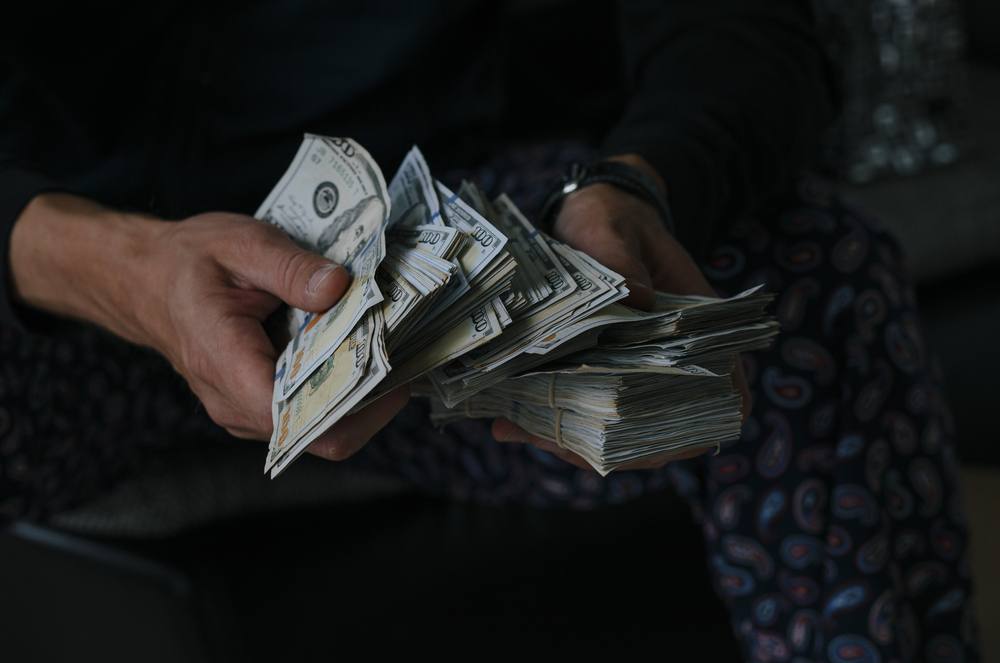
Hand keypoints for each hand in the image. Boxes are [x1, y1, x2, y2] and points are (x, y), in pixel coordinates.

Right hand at [10, 193, 408, 457]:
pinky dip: (336, 386)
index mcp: (229, 366)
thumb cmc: (188, 262)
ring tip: (383, 347)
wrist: (145, 279)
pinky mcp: (255, 403)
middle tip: (401, 352)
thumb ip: (291, 268)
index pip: (302, 422)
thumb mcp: (241, 243)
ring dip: (355, 394)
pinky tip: (354, 349)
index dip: (357, 408)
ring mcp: (244, 410)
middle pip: (320, 434)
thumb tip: (340, 289)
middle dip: (368, 398)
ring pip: (316, 427)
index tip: (394, 371)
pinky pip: (305, 411)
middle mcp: (236, 404)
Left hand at [490, 155, 750, 471]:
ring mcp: (633, 372)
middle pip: (660, 431)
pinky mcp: (598, 373)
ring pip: (616, 432)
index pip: (722, 398)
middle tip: (549, 437)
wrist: (591, 215)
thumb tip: (635, 296)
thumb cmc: (612, 218)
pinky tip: (509, 421)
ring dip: (570, 441)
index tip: (642, 442)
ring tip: (516, 428)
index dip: (692, 430)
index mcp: (699, 329)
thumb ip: (622, 256)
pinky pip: (584, 414)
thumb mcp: (612, 227)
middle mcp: (672, 361)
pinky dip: (552, 423)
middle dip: (608, 446)